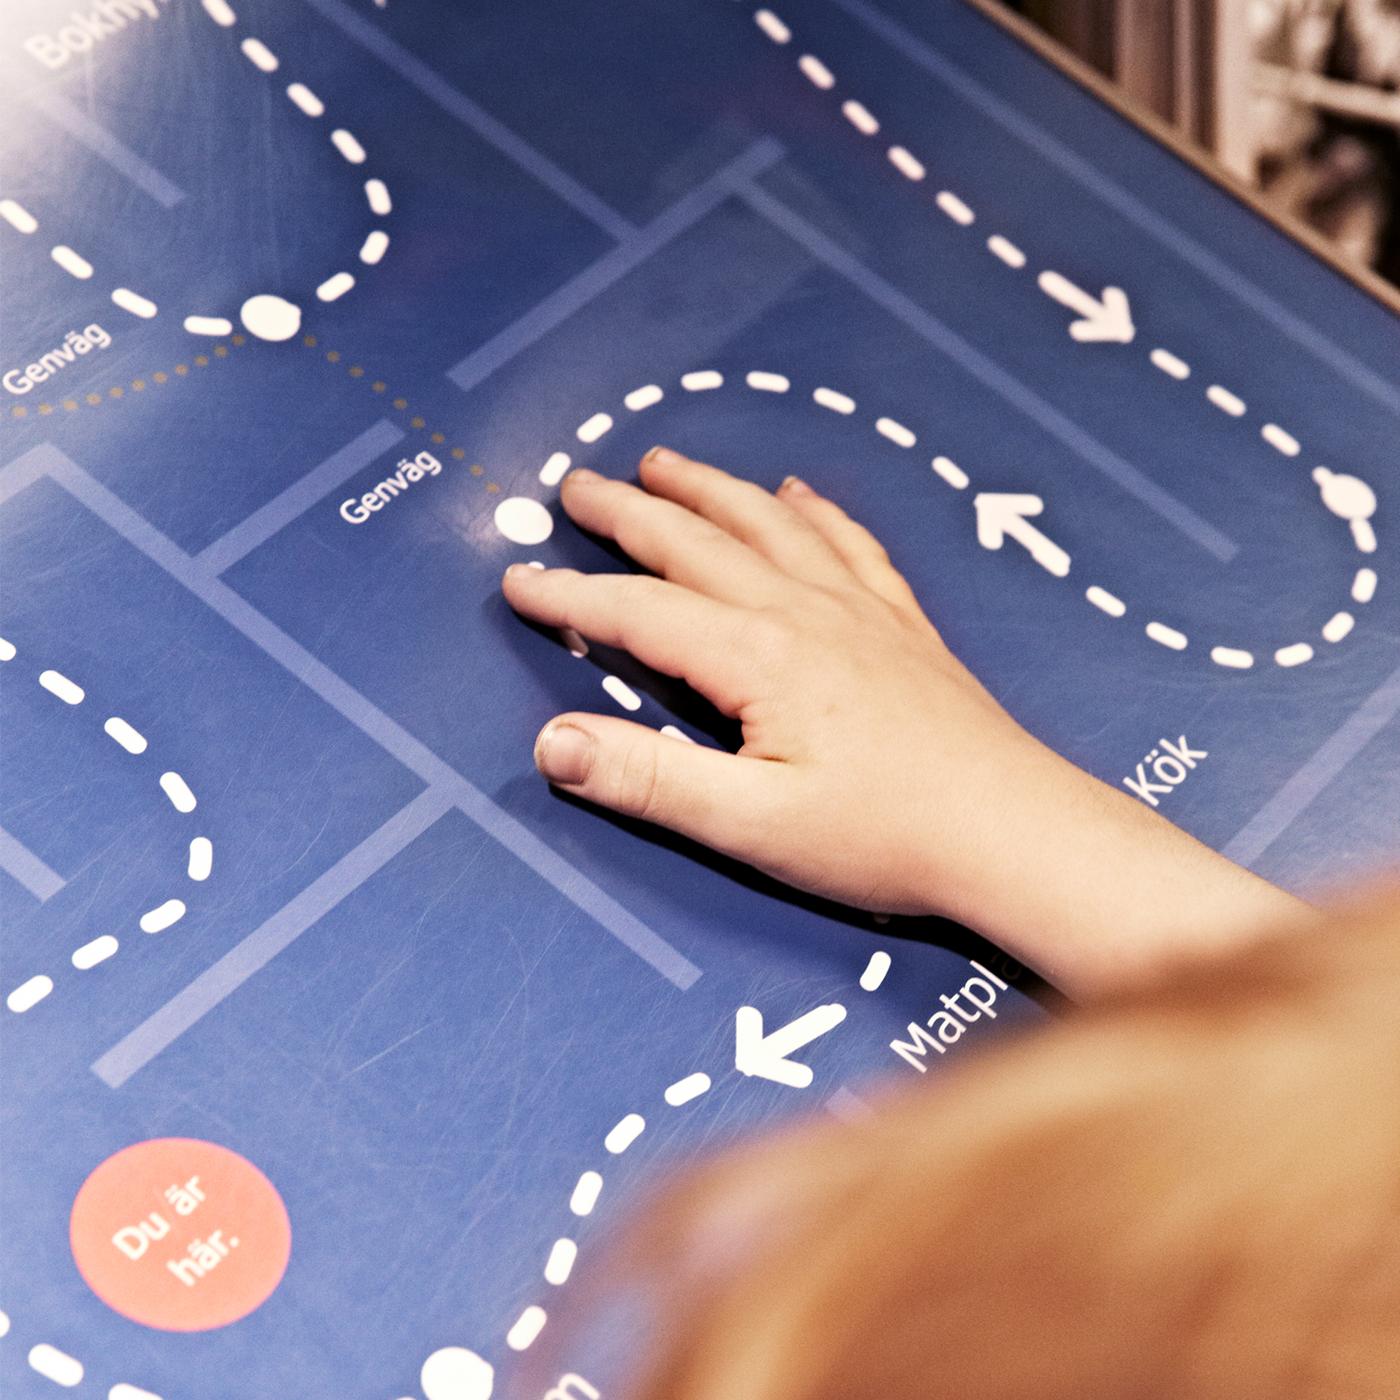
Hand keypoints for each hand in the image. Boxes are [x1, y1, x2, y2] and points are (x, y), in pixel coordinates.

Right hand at [502, 447, 1303, 995]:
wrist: (1011, 831)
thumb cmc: (886, 835)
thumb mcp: (750, 822)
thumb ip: (648, 778)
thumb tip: (553, 742)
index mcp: (758, 656)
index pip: (639, 611)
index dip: (569, 596)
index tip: (516, 581)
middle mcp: (805, 612)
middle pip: (696, 541)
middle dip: (626, 512)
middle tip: (575, 486)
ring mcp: (858, 610)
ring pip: (767, 523)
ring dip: (708, 488)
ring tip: (662, 461)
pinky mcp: (900, 624)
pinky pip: (848, 543)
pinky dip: (813, 511)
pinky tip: (799, 493)